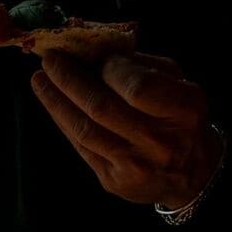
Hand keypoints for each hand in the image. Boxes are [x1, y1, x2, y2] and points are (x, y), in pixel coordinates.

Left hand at [32, 52, 222, 207]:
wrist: (191, 174)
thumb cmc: (181, 119)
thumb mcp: (179, 83)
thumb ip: (142, 65)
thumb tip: (98, 50)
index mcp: (182, 111)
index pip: (137, 88)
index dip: (111, 70)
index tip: (96, 56)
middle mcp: (158, 141)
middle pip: (102, 108)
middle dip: (70, 80)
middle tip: (50, 59)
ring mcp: (133, 165)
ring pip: (84, 130)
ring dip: (56, 102)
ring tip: (40, 81)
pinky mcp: (113, 181)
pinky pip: (81, 148)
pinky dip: (64, 122)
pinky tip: (53, 104)